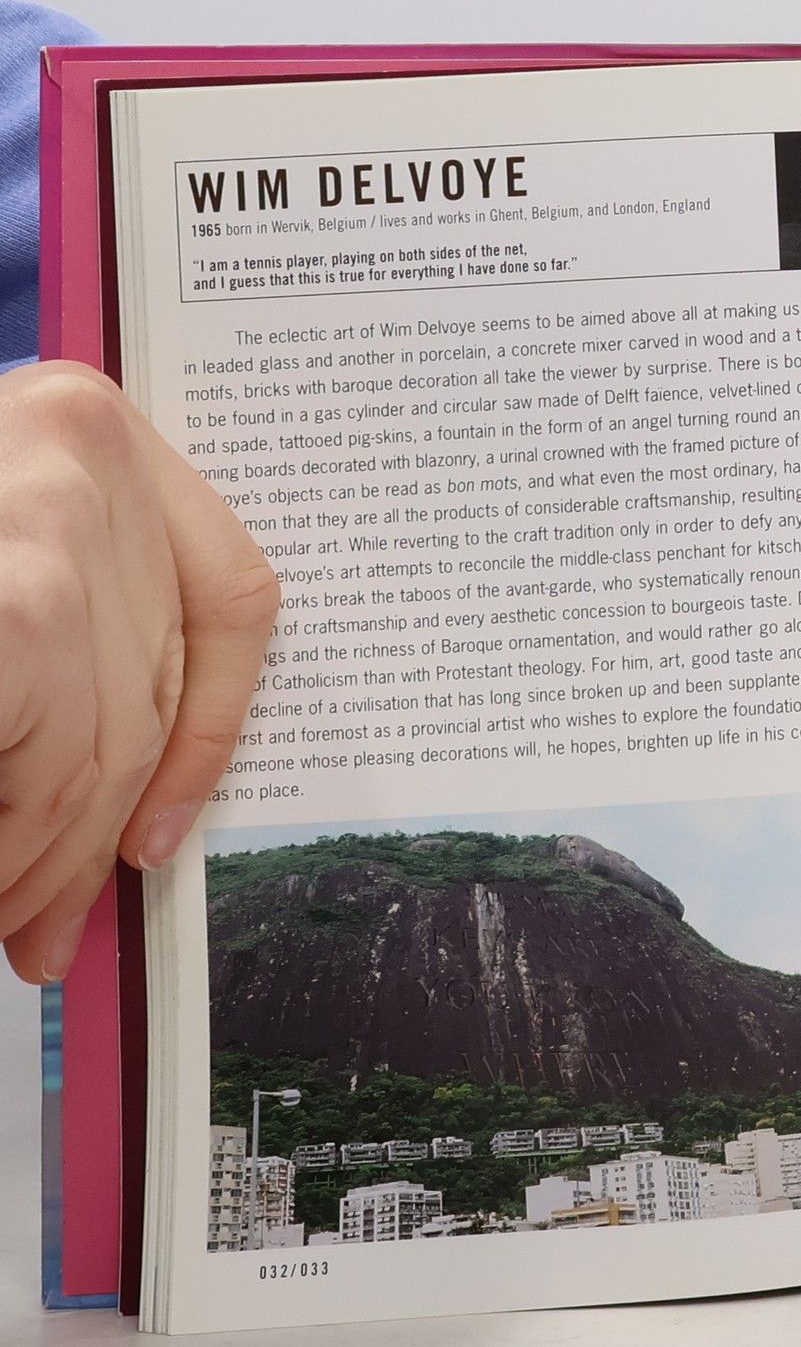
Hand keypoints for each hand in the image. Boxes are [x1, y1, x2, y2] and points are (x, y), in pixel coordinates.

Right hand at [0, 364, 279, 983]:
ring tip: (4, 919)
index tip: (159, 836)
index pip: (232, 598)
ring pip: (92, 740)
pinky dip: (10, 831)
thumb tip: (126, 800)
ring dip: (40, 855)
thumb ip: (64, 632)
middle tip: (48, 925)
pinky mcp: (13, 607)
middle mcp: (77, 448)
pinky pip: (40, 751)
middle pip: (149, 691)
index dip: (207, 736)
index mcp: (88, 420)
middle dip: (93, 832)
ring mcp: (38, 516)